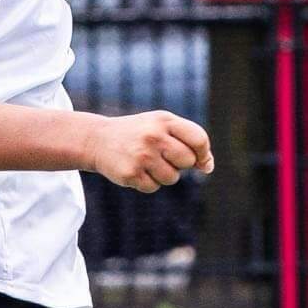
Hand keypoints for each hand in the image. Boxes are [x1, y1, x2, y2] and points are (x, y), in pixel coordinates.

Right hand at [88, 111, 215, 191]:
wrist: (98, 139)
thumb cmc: (139, 134)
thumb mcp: (162, 127)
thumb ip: (188, 141)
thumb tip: (208, 167)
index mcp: (164, 121)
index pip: (199, 139)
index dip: (204, 154)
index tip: (201, 161)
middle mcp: (153, 136)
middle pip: (188, 161)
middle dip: (180, 164)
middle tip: (164, 157)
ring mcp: (141, 155)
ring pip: (172, 178)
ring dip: (164, 175)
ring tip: (148, 163)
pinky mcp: (130, 173)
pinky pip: (154, 187)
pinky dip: (148, 183)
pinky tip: (136, 170)